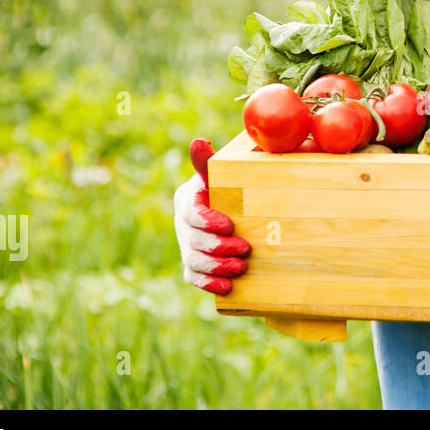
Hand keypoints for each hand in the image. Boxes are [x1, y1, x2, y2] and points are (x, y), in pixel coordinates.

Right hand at [174, 138, 250, 295]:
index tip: (230, 225)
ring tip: (241, 267)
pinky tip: (227, 287)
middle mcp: (183, 224)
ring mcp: (186, 245)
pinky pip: (194, 278)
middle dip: (219, 247)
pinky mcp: (192, 264)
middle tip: (246, 249)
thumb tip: (198, 142)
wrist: (240, 208)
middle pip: (193, 240)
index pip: (190, 213)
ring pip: (193, 261)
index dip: (207, 221)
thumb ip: (210, 162)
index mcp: (188, 198)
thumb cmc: (233, 186)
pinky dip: (209, 284)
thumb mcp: (223, 174)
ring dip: (217, 267)